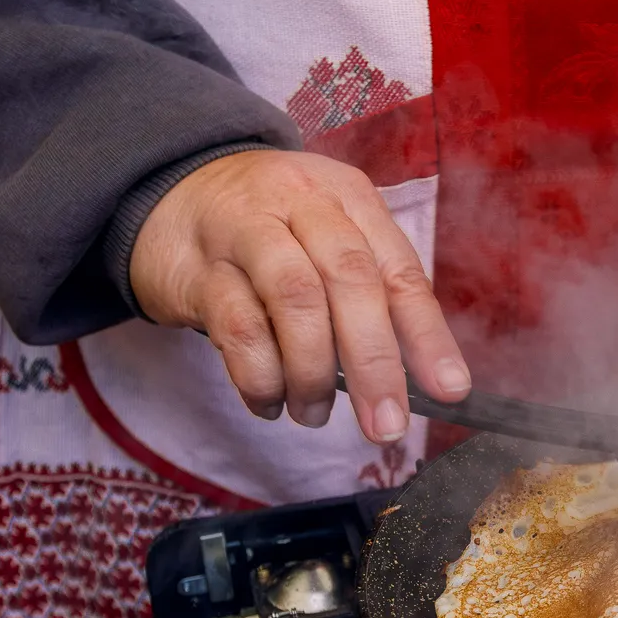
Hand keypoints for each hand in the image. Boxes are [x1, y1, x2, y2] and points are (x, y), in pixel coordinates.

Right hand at [129, 150, 470, 438]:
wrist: (167, 193)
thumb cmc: (270, 230)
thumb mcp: (327, 237)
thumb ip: (370, 292)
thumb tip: (419, 374)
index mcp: (348, 198)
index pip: (399, 269)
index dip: (427, 334)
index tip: (450, 389)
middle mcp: (300, 204)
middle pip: (349, 278)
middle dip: (374, 360)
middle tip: (384, 423)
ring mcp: (244, 231)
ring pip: (294, 298)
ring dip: (312, 371)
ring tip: (314, 414)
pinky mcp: (197, 268)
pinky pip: (237, 327)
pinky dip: (260, 377)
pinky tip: (270, 402)